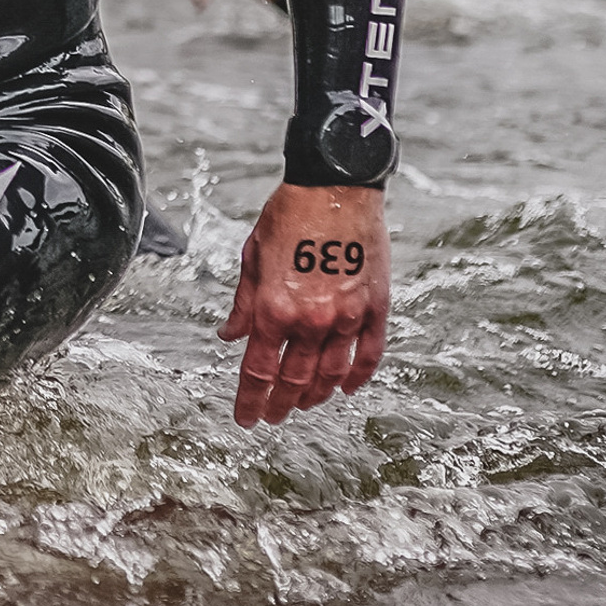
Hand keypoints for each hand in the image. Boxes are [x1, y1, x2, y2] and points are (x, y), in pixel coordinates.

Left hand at [219, 182, 389, 427]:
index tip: (245, 418)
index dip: (250, 399)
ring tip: (303, 405)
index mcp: (275, 307)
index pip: (259, 370)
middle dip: (280, 404)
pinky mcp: (376, 307)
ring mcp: (349, 316)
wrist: (334, 186)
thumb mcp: (252, 257)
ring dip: (316, 395)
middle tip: (271, 417)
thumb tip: (229, 336)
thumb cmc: (287, 215)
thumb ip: (243, 304)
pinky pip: (369, 354)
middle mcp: (312, 320)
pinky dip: (358, 377)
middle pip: (294, 379)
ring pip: (332, 374)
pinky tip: (347, 388)